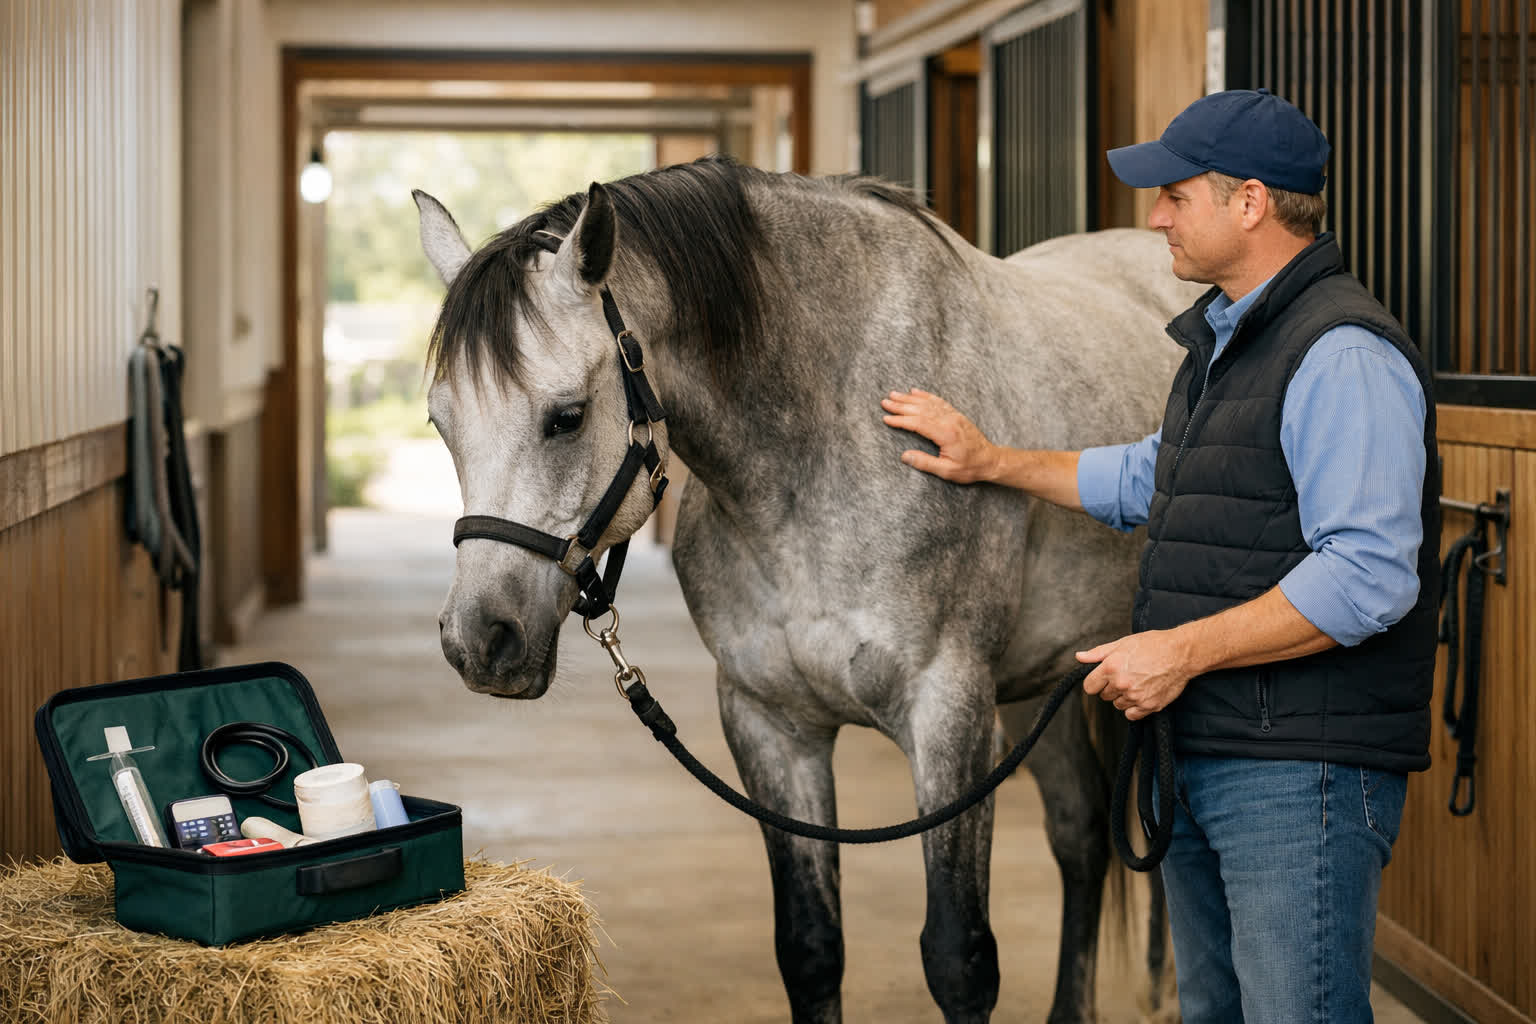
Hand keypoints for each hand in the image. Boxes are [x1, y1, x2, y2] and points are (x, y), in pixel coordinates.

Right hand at [880, 388, 999, 482]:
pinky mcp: (956, 415)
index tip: (886, 418)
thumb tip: (904, 456)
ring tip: (894, 394)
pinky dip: (926, 395)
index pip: (918, 423)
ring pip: (928, 403)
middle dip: (901, 405)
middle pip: (920, 410)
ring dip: (909, 398)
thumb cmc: (970, 468)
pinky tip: (916, 392)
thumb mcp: (947, 471)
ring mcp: (953, 416)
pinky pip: (938, 401)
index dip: (900, 420)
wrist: (991, 460)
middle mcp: (949, 421)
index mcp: (945, 434)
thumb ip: (925, 463)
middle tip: (885, 402)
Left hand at [1076, 630, 1193, 720]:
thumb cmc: (1153, 645)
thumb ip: (1098, 653)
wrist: (1181, 653)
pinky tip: (1142, 694)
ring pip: (1118, 705)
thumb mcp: (1122, 643)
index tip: (1102, 679)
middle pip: (1104, 696)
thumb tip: (1079, 657)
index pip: (1089, 687)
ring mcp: (1135, 696)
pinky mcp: (1149, 706)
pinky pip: (1131, 714)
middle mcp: (1121, 684)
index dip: (1095, 682)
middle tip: (1126, 675)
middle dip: (1111, 687)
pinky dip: (1134, 708)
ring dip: (1123, 697)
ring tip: (1137, 682)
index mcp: (1111, 667)